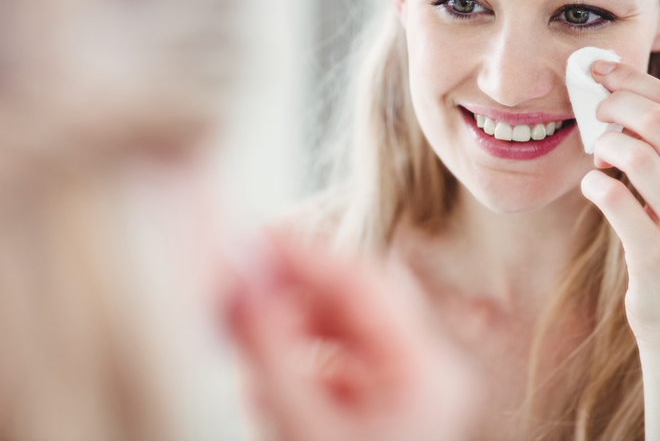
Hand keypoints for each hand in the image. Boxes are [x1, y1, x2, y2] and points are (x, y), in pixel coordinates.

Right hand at [222, 232, 475, 440]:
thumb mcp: (300, 429)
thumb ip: (267, 352)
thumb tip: (237, 283)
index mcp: (424, 374)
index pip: (363, 285)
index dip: (305, 255)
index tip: (251, 238)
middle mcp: (421, 373)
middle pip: (351, 302)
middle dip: (290, 295)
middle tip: (235, 288)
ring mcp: (401, 391)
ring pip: (337, 331)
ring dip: (287, 333)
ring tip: (247, 353)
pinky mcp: (376, 408)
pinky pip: (331, 364)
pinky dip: (293, 366)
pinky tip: (265, 389)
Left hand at [579, 60, 659, 349]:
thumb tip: (620, 104)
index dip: (632, 78)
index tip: (598, 68)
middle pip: (656, 119)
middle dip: (614, 105)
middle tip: (593, 112)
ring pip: (635, 154)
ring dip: (603, 146)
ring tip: (599, 158)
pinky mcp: (657, 254)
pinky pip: (613, 198)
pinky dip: (593, 184)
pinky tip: (594, 188)